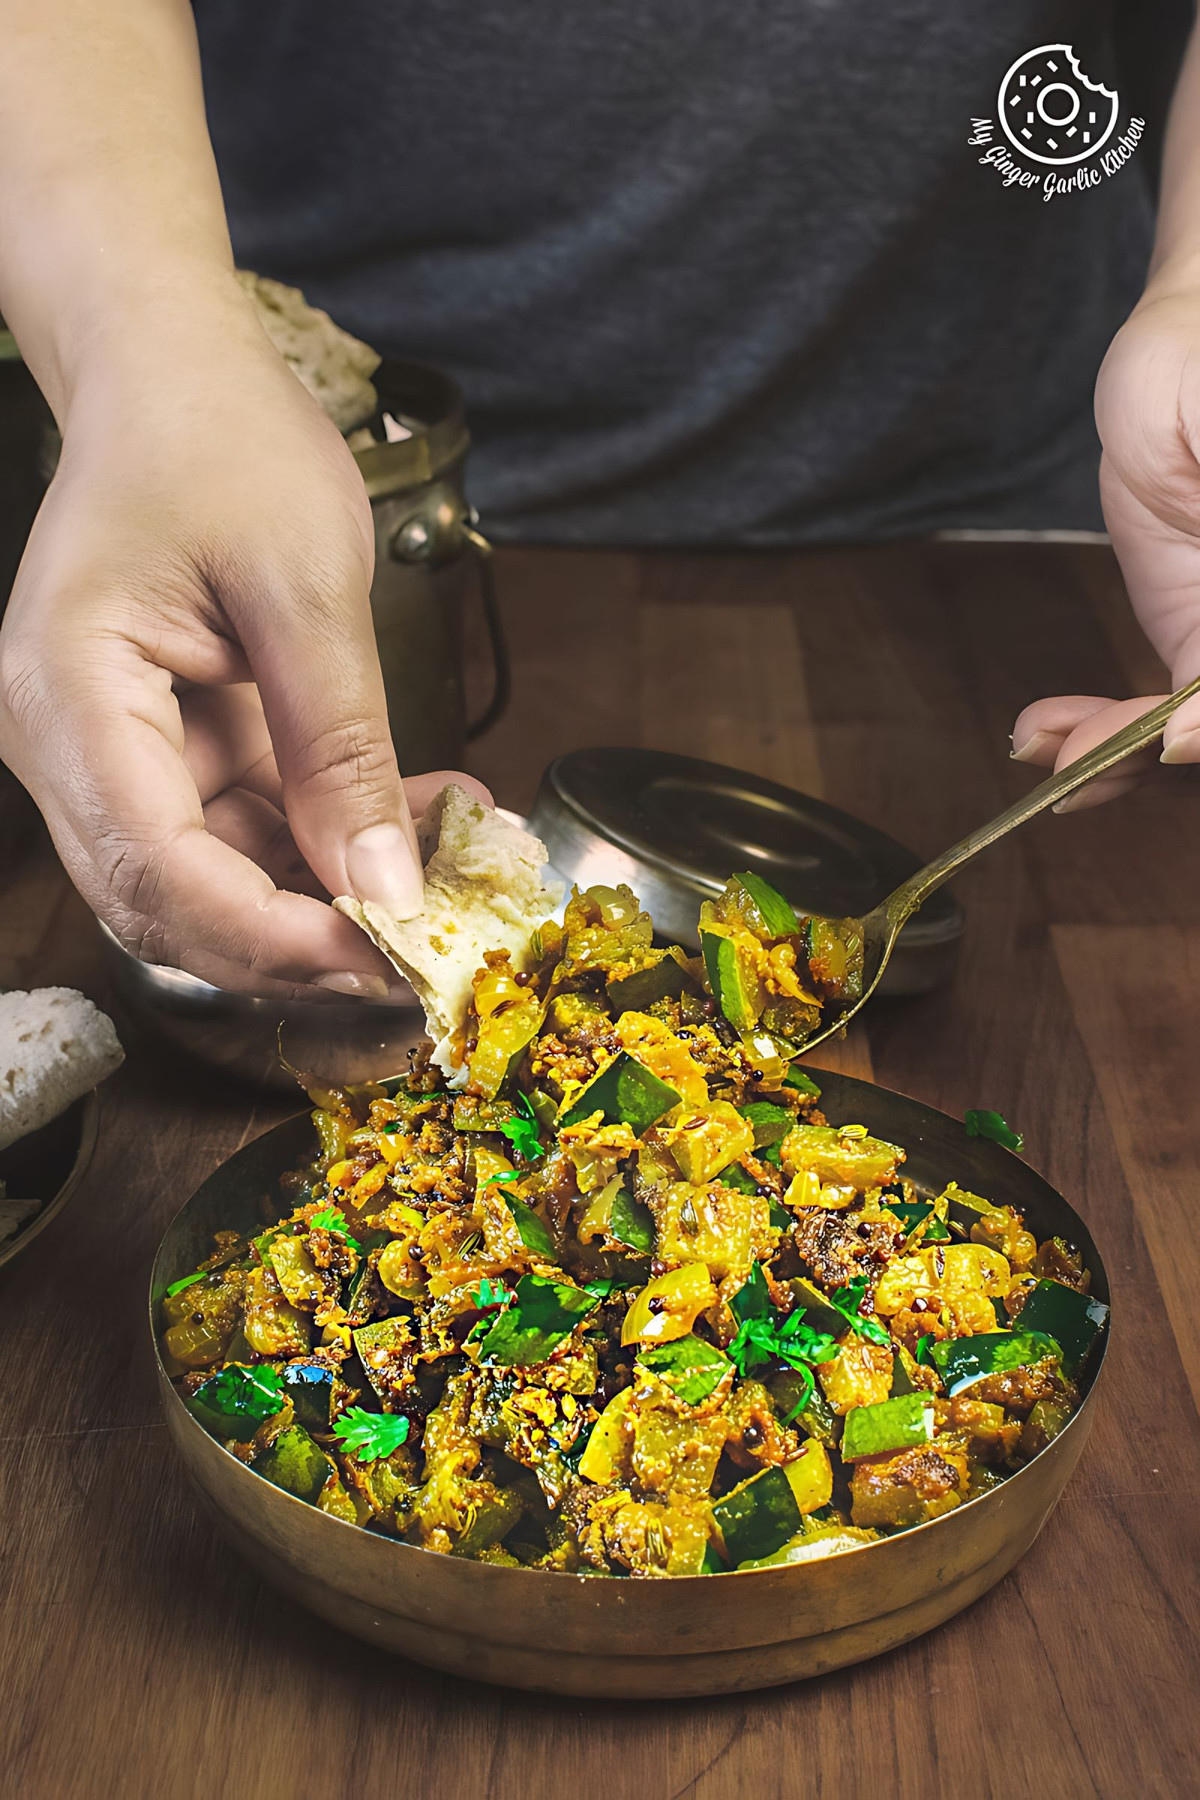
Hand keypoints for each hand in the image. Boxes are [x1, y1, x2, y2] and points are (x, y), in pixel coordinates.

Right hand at [0, 286, 487, 996]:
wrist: (178, 375)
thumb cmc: (221, 440)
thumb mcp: (306, 585)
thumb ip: (342, 746)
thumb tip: (383, 888)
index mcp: (68, 693)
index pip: (156, 869)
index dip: (271, 935)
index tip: (384, 954)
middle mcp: (66, 743)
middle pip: (171, 905)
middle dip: (299, 944)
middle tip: (424, 948)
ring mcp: (113, 753)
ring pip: (214, 885)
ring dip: (329, 896)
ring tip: (448, 865)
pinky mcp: (167, 750)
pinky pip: (244, 832)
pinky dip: (329, 842)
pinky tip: (418, 818)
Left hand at [1010, 281, 1199, 806]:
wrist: (1188, 332)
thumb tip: (1199, 700)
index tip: (1170, 738)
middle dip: (1152, 752)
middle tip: (1075, 759)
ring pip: (1188, 731)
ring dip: (1114, 756)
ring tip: (1044, 746)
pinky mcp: (1190, 634)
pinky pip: (1157, 709)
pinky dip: (1101, 731)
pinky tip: (1046, 730)